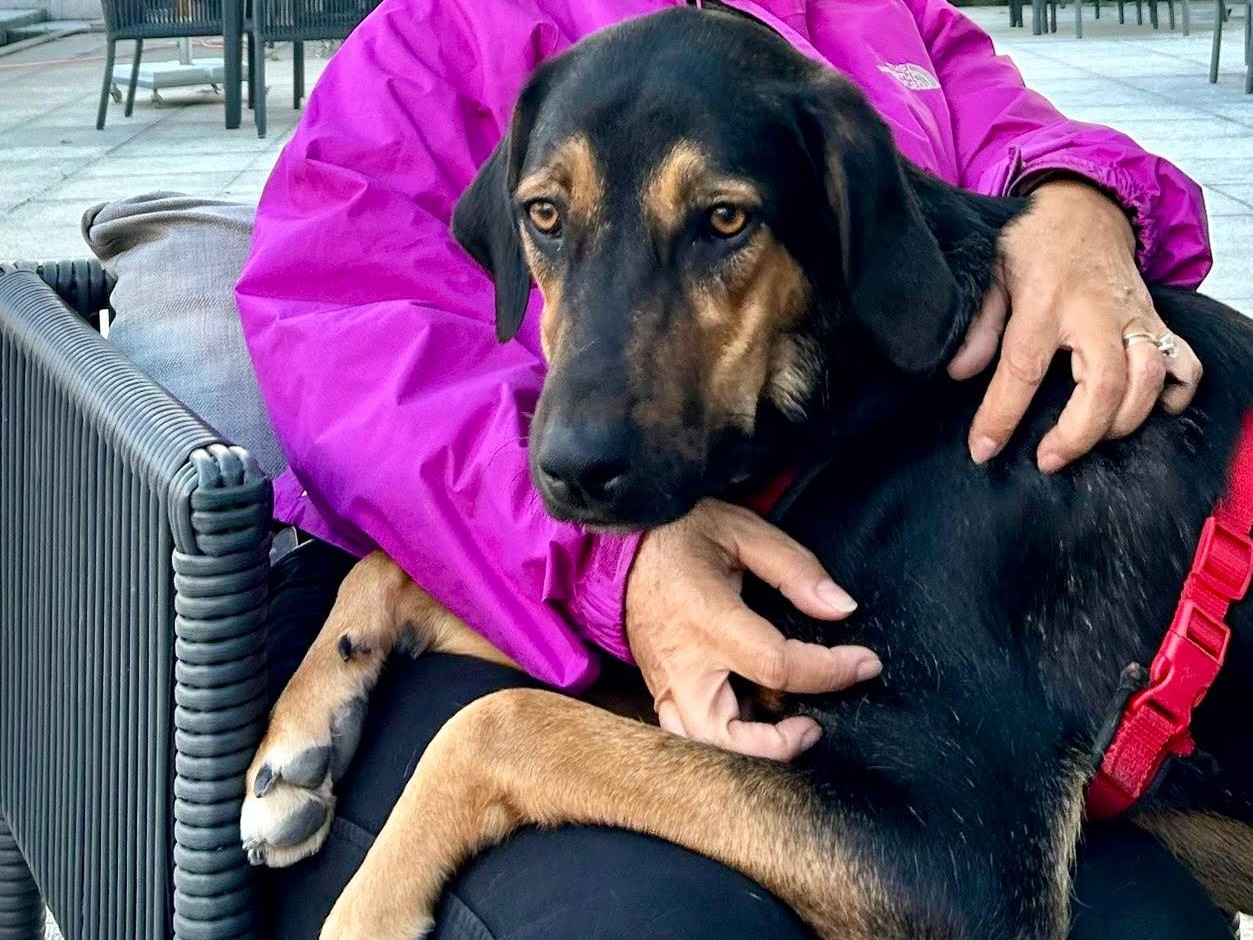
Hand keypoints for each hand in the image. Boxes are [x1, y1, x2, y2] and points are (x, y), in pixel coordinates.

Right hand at [624, 499, 880, 761]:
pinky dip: (721, 739)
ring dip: (745, 751)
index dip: (829, 671)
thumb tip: (841, 608)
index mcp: (707, 617)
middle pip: (725, 734)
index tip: (864, 663)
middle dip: (776, 745)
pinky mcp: (657, 686)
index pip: (776, 665)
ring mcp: (664, 679)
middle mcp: (682, 660)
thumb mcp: (741, 529)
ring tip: (783, 730)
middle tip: (813, 725)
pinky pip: (685, 731)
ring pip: (699, 744)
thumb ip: (794, 569)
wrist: (616, 542)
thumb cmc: (680, 531)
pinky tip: (750, 717)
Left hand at [948, 179, 1202, 472]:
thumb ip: (978, 324)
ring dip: (1124, 421)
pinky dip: (1174, 395)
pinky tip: (1147, 411)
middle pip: (1105, 384)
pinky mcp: (1157, 321)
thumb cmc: (1031, 243)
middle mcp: (1097, 312)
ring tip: (1088, 439)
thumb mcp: (990, 272)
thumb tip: (961, 373)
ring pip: (1150, 379)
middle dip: (1080, 433)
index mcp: (1045, 301)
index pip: (1023, 369)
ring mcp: (1134, 317)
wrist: (1085, 209)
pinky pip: (1185, 364)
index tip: (984, 450)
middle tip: (1048, 459)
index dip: (1001, 416)